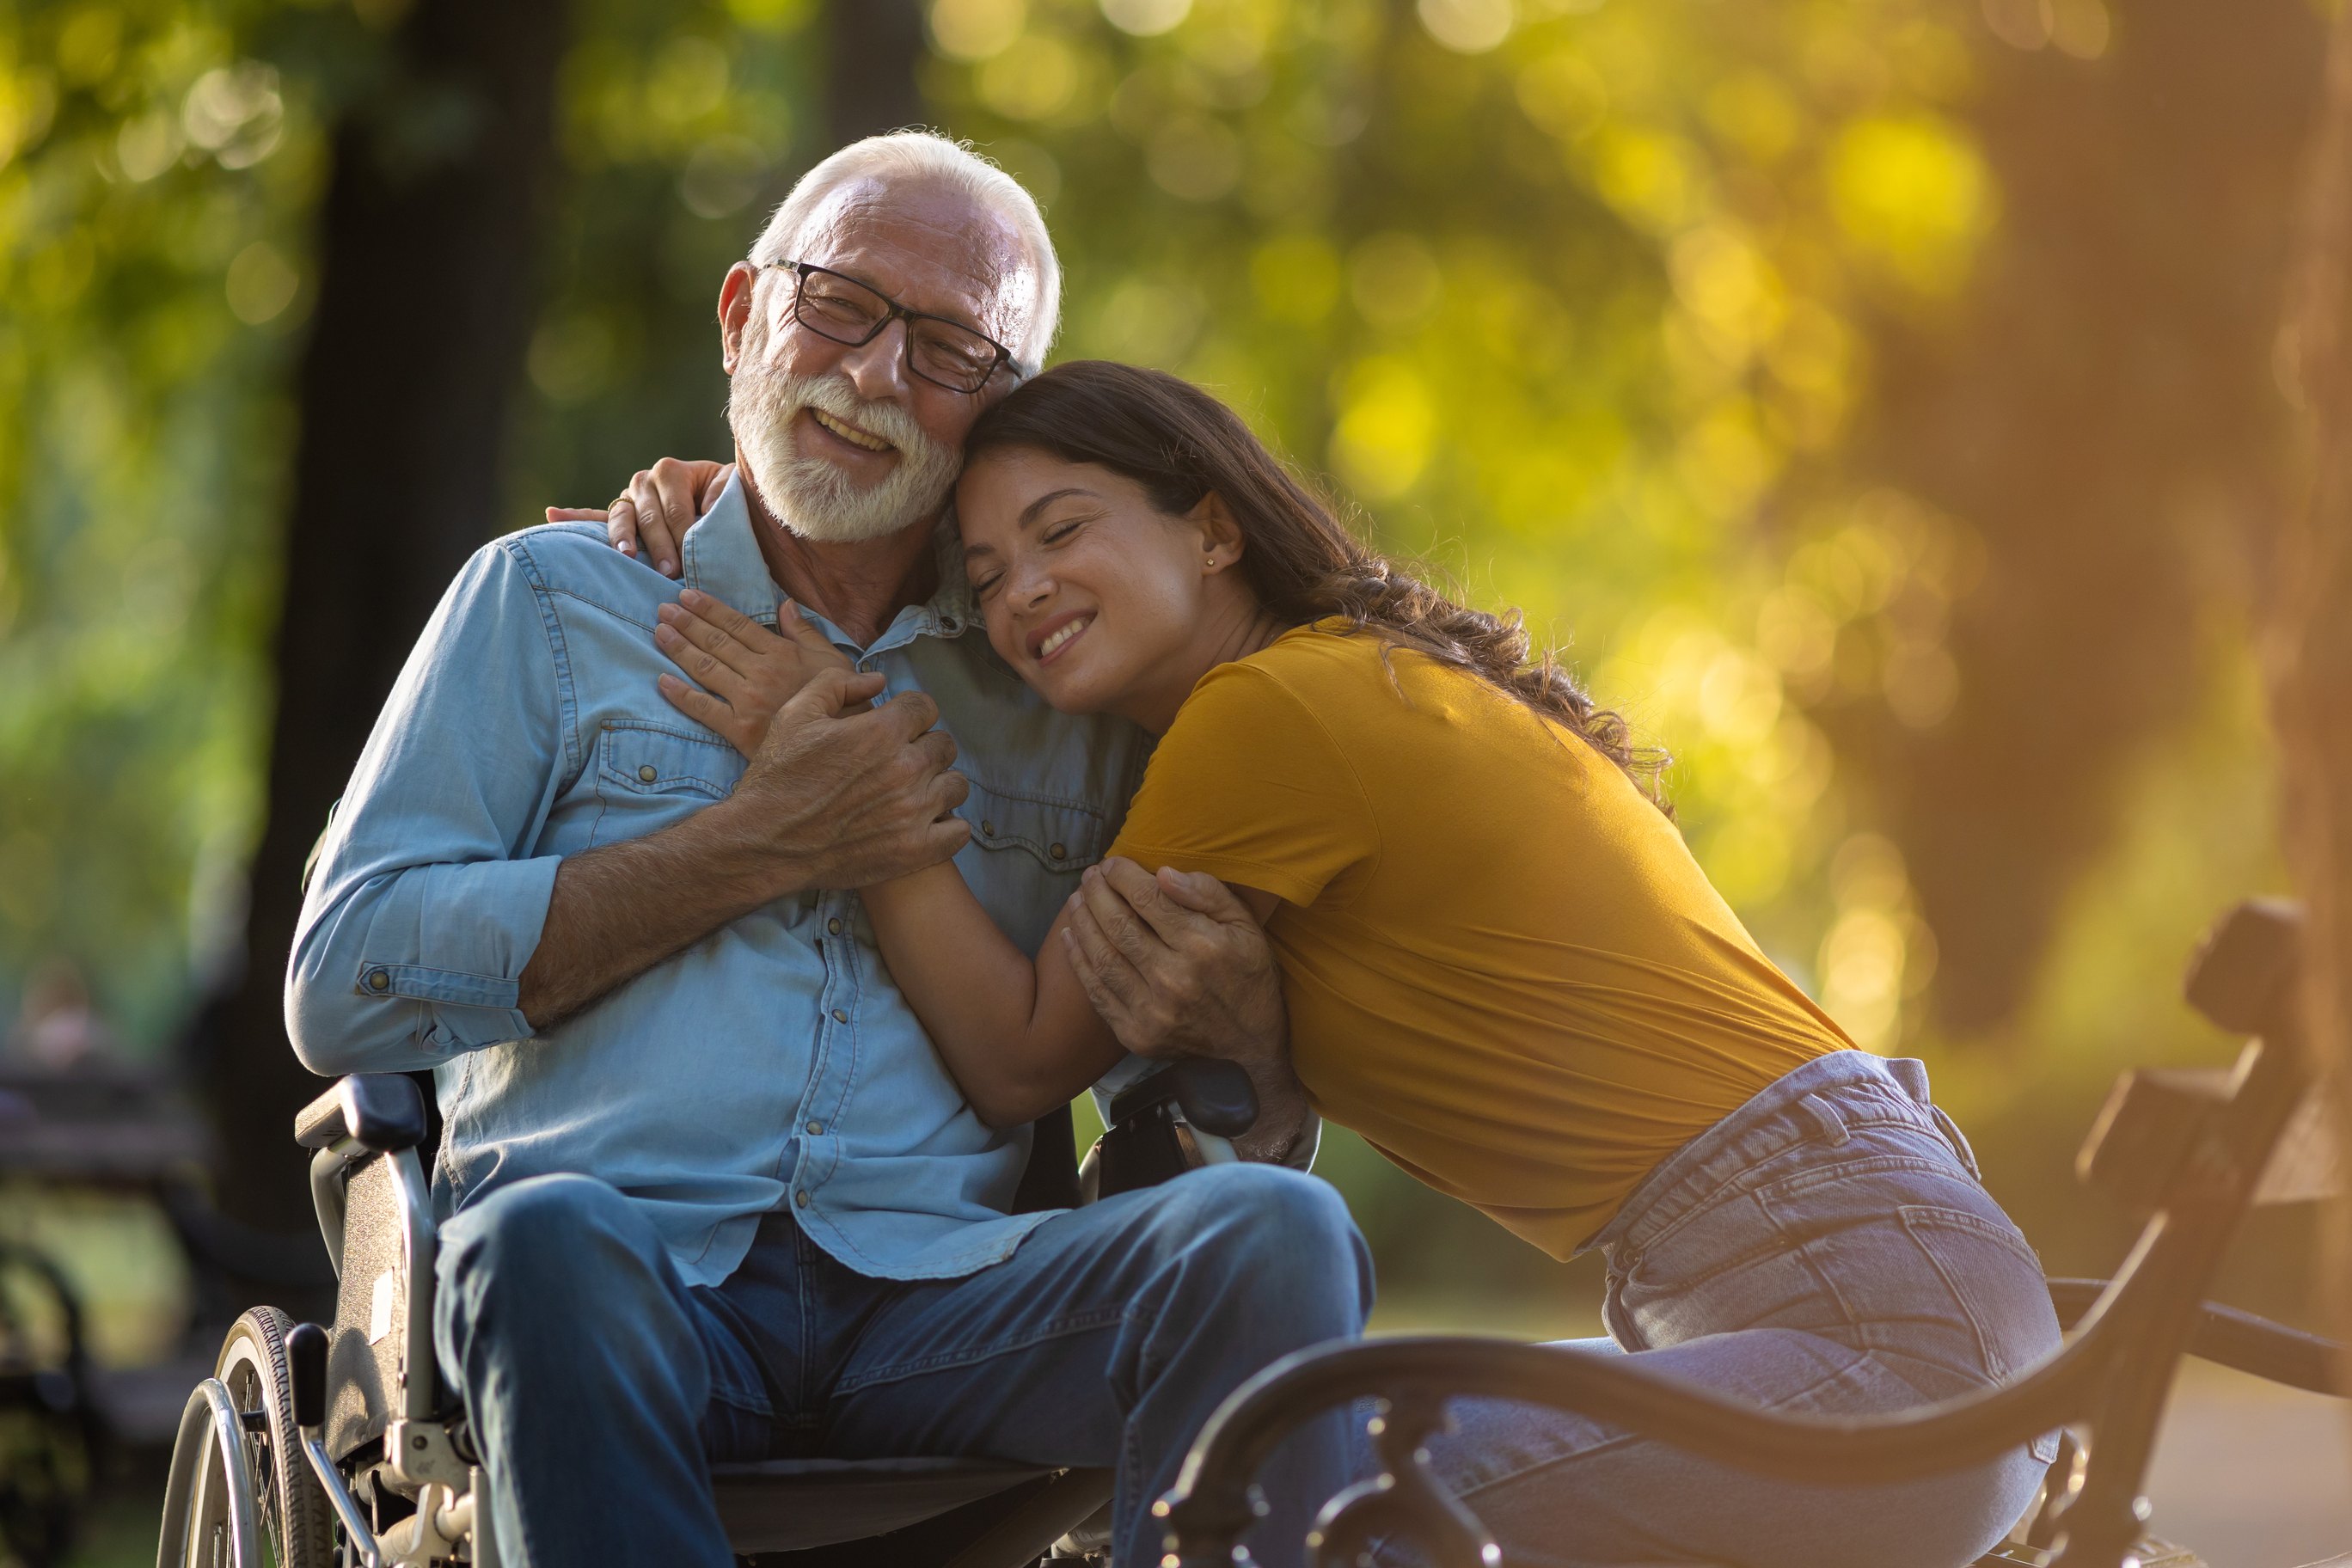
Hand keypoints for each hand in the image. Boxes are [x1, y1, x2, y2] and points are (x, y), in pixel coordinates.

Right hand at [544, 457, 731, 576]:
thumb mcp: (731, 489)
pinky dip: (573, 516)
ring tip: (626, 555)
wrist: (720, 498)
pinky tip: (551, 514)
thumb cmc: (727, 497)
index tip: (692, 562)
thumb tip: (708, 508)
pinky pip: (594, 516)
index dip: (685, 537)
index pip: (676, 511)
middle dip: (661, 546)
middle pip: (649, 517)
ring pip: (622, 518)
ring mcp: (629, 497)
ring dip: (622, 537)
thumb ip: (722, 495)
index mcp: (672, 472)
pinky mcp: (620, 512)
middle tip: (670, 572)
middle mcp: (645, 480)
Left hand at [656, 589, 856, 757]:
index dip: (710, 609)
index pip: (738, 625)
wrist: (841, 748)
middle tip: (663, 609)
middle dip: (687, 623)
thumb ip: (805, 632)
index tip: (687, 596)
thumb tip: (786, 605)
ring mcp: (748, 700)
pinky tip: (662, 681)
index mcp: (782, 653)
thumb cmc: (842, 702)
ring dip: (680, 649)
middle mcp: (761, 672)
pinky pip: (704, 709)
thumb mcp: (831, 660)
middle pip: (716, 642)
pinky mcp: (740, 730)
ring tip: (660, 632)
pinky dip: (681, 695)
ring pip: (706, 669)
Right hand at [718, 666, 971, 893]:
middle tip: (899, 761)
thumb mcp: (795, 714)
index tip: (896, 727)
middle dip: (923, 747)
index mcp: (882, 732)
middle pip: (944, 745)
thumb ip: (839, 684)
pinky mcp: (915, 850)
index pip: (925, 708)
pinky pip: (959, 831)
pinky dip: (946, 826)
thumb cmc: (778, 776)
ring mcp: (914, 812)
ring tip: (914, 791)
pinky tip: (924, 822)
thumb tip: (879, 681)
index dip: (909, 714)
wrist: (764, 842)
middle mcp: (905, 769)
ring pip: (956, 785)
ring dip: (938, 784)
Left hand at [1062, 859, 1286, 1069]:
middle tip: (1089, 876)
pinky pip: (1097, 992)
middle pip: (1118, 925)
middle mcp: (1173, 978)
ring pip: (1102, 957)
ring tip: (1076, 900)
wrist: (1250, 1044)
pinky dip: (1079, 961)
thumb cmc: (1248, 975)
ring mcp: (1151, 1011)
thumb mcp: (1245, 926)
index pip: (1148, 899)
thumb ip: (1207, 894)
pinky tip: (1070, 937)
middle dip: (1097, 893)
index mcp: (1202, 946)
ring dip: (1082, 922)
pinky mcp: (1135, 1033)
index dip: (1123, 875)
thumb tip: (1163, 873)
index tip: (1112, 863)